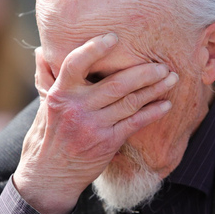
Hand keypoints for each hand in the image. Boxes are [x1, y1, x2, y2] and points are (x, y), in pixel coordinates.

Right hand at [13, 33, 176, 213]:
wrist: (49, 176)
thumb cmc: (47, 137)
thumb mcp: (43, 106)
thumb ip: (47, 77)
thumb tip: (43, 51)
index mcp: (60, 94)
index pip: (75, 64)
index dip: (94, 48)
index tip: (114, 37)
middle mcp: (77, 109)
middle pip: (115, 84)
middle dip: (143, 72)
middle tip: (163, 64)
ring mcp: (93, 127)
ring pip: (129, 102)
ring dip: (154, 89)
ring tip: (171, 78)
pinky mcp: (107, 143)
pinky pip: (134, 123)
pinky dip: (152, 112)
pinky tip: (165, 104)